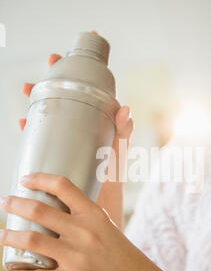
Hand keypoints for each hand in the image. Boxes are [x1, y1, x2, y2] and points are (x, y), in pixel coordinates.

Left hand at [0, 172, 183, 270]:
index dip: (40, 179)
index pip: (63, 186)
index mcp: (95, 215)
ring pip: (31, 241)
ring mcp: (78, 257)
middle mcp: (84, 232)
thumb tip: (62, 210)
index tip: (25, 179)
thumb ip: (87, 218)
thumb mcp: (109, 228)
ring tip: (2, 235)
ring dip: (9, 237)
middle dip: (14, 204)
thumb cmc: (124, 257)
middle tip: (4, 202)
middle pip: (39, 211)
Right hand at [20, 31, 133, 229]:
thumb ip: (122, 135)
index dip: (74, 75)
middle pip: (63, 103)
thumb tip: (126, 108)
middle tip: (36, 76)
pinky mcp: (56, 160)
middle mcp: (79, 134)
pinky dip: (32, 131)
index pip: (84, 95)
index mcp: (96, 128)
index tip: (60, 59)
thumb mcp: (117, 157)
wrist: (99, 212)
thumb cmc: (112, 183)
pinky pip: (41, 140)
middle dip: (49, 85)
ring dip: (37, 104)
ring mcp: (66, 146)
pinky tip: (24, 126)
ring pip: (50, 119)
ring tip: (26, 92)